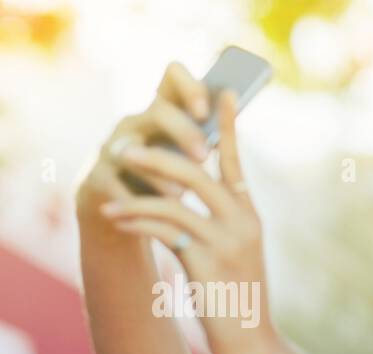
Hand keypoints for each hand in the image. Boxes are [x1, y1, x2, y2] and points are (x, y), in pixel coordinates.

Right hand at [76, 61, 210, 217]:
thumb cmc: (165, 177)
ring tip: (182, 195)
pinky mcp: (97, 176)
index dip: (190, 87)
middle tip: (204, 157)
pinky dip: (133, 200)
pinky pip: (113, 184)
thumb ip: (206, 139)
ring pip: (134, 151)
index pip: (173, 77)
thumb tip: (235, 124)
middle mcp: (136, 123)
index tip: (205, 111)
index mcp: (162, 112)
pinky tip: (150, 216)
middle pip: (159, 112)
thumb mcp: (185, 156)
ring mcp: (113, 148)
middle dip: (184, 132)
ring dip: (160, 173)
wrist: (122, 209)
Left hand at [99, 89, 280, 353]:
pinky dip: (138, 222)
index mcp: (250, 215)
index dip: (226, 126)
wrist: (252, 340)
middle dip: (160, 155)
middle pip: (199, 172)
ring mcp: (226, 243)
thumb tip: (186, 192)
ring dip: (139, 190)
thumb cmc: (237, 294)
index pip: (235, 162)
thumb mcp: (233, 252)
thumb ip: (218, 220)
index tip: (219, 91)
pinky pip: (165, 232)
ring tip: (110, 190)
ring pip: (178, 200)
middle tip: (125, 145)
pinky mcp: (206, 263)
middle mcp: (243, 223)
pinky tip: (117, 219)